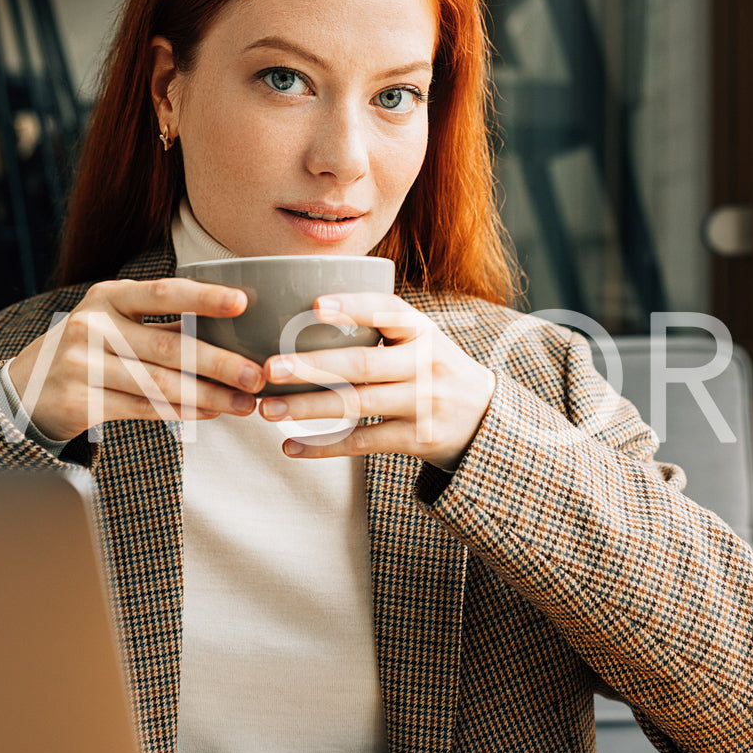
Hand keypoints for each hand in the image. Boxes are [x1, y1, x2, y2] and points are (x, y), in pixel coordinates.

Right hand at [8, 278, 265, 441]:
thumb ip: (162, 324)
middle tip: (257, 375)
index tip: (242, 302)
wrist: (27, 388)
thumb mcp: (114, 323)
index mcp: (108, 296)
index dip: (203, 297)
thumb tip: (234, 328)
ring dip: (208, 396)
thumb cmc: (90, 350)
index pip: (162, 292)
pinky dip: (180, 412)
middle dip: (220, 363)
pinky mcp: (80, 400)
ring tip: (244, 404)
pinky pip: (141, 408)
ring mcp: (83, 364)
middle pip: (168, 347)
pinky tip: (209, 413)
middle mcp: (93, 326)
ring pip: (159, 383)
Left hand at [257, 294, 496, 469]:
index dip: (353, 308)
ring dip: (307, 408)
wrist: (484, 417)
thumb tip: (308, 307)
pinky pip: (363, 442)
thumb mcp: (421, 338)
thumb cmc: (434, 368)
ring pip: (356, 405)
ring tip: (267, 409)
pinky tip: (291, 446)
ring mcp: (421, 404)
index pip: (388, 311)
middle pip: (362, 364)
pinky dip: (324, 447)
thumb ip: (382, 324)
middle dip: (311, 366)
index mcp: (422, 331)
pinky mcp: (416, 439)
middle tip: (269, 368)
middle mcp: (424, 365)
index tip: (315, 305)